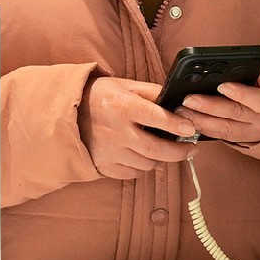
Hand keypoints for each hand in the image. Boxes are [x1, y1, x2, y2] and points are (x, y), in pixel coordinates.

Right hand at [81, 77, 199, 179]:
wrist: (68, 113)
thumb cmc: (101, 96)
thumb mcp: (126, 86)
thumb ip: (152, 93)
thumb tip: (178, 102)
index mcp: (122, 106)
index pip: (155, 117)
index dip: (175, 125)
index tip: (191, 129)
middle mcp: (115, 130)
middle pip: (154, 149)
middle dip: (178, 152)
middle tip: (191, 149)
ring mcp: (108, 151)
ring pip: (146, 164)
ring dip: (161, 159)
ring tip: (168, 151)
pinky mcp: (103, 165)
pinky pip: (132, 173)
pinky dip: (143, 167)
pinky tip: (145, 156)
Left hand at [181, 48, 259, 143]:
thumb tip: (248, 55)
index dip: (241, 94)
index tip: (222, 85)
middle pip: (235, 115)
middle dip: (209, 107)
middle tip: (188, 98)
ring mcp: (257, 132)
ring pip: (227, 130)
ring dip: (202, 121)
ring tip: (181, 111)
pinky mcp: (248, 139)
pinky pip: (224, 137)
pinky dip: (206, 131)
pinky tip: (190, 121)